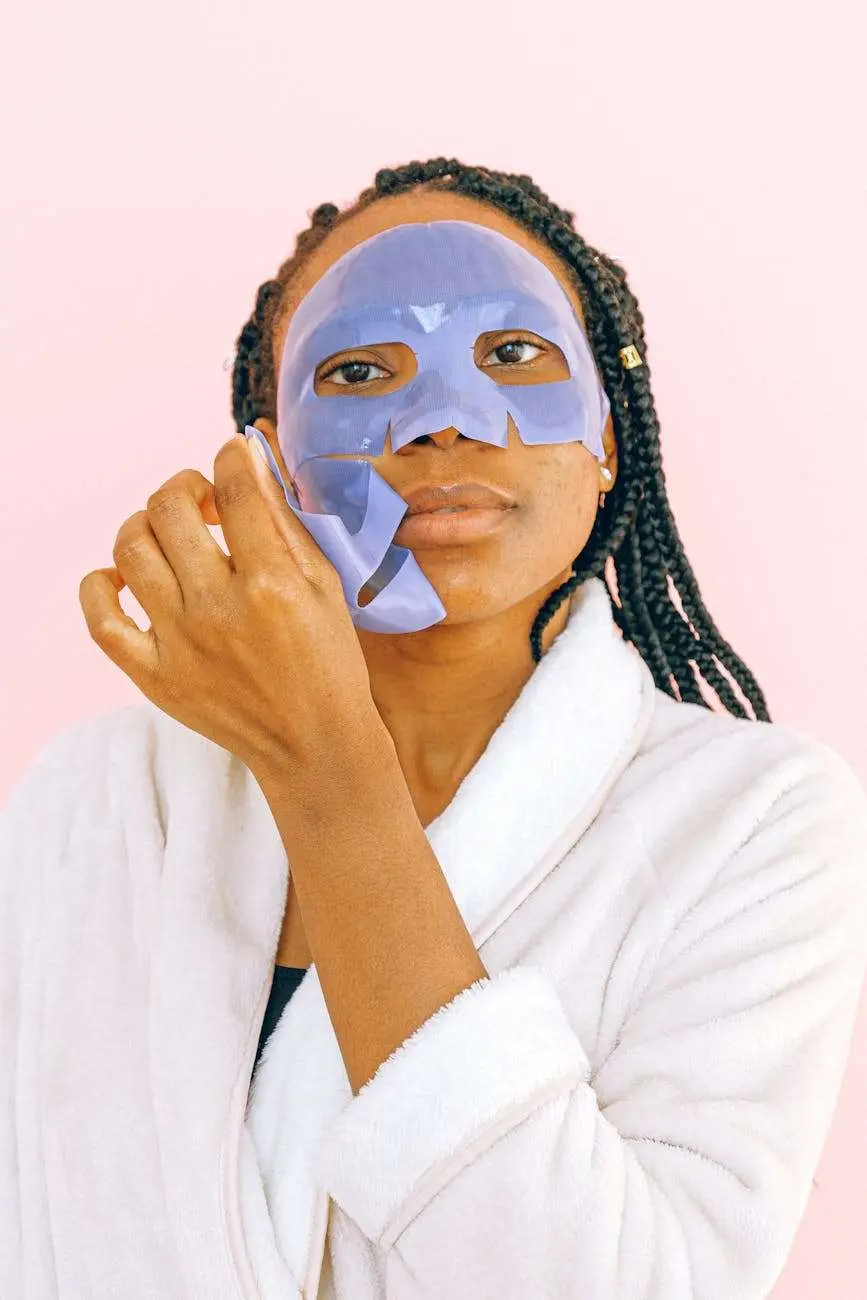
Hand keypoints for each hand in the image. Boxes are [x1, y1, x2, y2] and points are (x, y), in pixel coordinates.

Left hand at [79, 434, 375, 775]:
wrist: (314, 744)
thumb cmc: (328, 661)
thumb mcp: (324, 584)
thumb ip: (285, 520)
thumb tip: (251, 457)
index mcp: (272, 584)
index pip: (234, 489)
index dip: (231, 456)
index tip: (232, 454)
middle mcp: (219, 611)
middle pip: (169, 508)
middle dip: (185, 486)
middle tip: (203, 503)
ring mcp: (180, 645)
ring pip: (130, 549)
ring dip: (146, 524)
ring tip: (170, 536)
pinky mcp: (154, 676)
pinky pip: (100, 618)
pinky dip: (100, 585)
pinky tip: (124, 578)